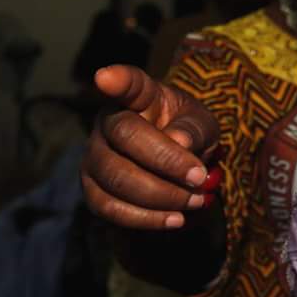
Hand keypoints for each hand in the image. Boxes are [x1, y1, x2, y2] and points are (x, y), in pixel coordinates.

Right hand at [81, 65, 222, 230]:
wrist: (179, 169)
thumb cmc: (190, 136)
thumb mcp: (204, 127)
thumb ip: (194, 130)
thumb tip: (178, 142)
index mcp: (142, 97)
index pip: (130, 84)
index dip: (118, 79)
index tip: (106, 77)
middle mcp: (108, 121)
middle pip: (125, 135)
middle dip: (166, 161)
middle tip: (199, 178)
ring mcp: (95, 155)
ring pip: (114, 176)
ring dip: (159, 194)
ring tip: (194, 200)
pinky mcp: (92, 188)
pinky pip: (108, 207)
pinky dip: (144, 217)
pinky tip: (174, 219)